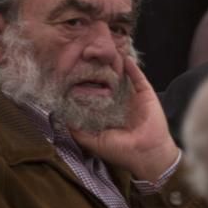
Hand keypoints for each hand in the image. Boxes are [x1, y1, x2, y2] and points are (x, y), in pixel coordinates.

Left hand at [71, 58, 179, 181]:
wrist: (146, 153)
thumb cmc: (120, 151)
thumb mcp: (93, 142)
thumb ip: (78, 131)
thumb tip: (60, 118)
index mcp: (107, 115)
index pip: (94, 98)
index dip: (85, 88)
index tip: (73, 77)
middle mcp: (119, 104)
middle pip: (108, 85)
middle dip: (99, 74)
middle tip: (87, 61)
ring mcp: (133, 97)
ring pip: (123, 78)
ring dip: (116, 67)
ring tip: (106, 54)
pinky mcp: (145, 94)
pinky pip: (138, 78)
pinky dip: (133, 68)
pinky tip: (125, 58)